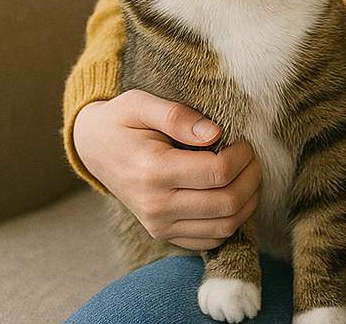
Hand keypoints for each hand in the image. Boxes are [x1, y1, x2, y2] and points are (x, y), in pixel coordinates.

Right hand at [73, 90, 260, 249]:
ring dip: (247, 202)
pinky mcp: (163, 234)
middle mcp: (156, 205)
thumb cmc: (121, 121)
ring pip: (224, 227)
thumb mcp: (141, 104)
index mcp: (154, 170)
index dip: (242, 156)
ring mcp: (159, 225)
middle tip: (252, 157)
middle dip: (251, 178)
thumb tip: (215, 133)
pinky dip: (231, 222)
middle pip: (227, 204)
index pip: (218, 173)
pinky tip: (231, 195)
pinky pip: (209, 241)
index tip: (244, 141)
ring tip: (247, 174)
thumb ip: (178, 116)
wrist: (93, 148)